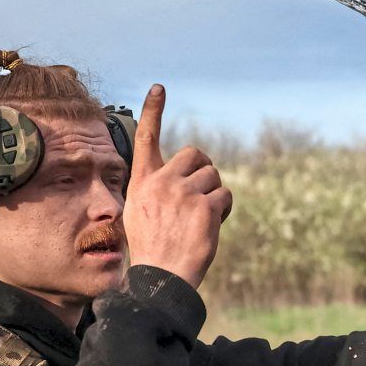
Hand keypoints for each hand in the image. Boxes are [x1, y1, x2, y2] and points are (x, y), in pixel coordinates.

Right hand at [123, 84, 232, 288]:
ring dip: (214, 193)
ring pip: (214, 176)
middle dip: (204, 170)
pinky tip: (210, 227)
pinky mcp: (205, 207)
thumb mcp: (140, 214)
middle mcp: (162, 182)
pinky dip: (223, 210)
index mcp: (143, 182)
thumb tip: (182, 180)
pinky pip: (225, 196)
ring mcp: (183, 192)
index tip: (160, 88)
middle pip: (195, 154)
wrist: (160, 277)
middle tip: (204, 191)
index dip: (154, 111)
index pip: (146, 138)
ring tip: (202, 218)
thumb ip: (157, 191)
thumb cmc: (153, 250)